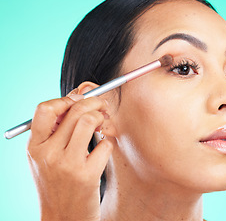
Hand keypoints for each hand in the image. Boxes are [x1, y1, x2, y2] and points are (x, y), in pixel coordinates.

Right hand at [27, 92, 112, 220]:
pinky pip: (105, 144)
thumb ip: (55, 131)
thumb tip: (78, 98)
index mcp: (35, 146)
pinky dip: (107, 144)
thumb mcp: (45, 157)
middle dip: (94, 102)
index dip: (65, 99)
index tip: (79, 101)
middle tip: (102, 106)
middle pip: (74, 111)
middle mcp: (48, 153)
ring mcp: (67, 164)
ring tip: (102, 124)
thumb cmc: (57, 183)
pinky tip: (102, 152)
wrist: (64, 217)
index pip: (45, 109)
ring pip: (89, 121)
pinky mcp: (87, 175)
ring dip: (101, 118)